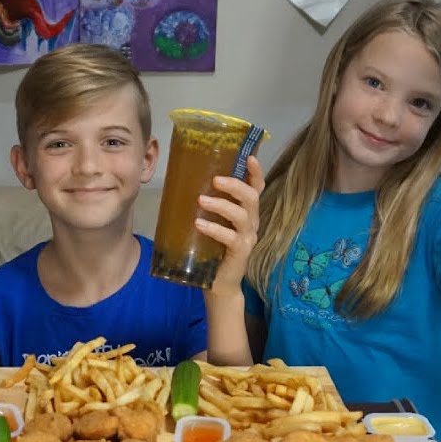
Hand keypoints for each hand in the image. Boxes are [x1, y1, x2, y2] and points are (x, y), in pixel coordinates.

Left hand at [196, 155, 264, 296]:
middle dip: (235, 186)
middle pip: (251, 198)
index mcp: (246, 212)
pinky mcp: (241, 252)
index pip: (257, 188)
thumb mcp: (212, 223)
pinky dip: (215, 229)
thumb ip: (207, 207)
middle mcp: (251, 222)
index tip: (249, 157)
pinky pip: (231, 237)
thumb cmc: (213, 250)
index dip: (256, 172)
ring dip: (221, 205)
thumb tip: (183, 184)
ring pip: (242, 215)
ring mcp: (248, 238)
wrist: (219, 284)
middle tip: (215, 180)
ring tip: (201, 201)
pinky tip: (200, 225)